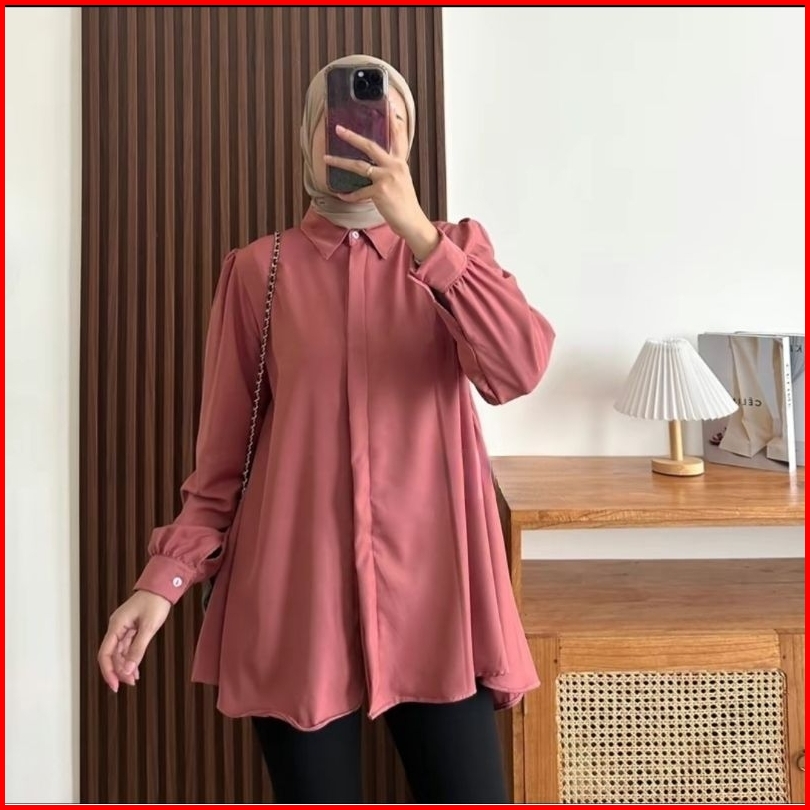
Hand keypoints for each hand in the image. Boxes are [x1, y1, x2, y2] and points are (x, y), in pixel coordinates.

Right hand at [97, 590, 171, 691]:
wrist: (163, 586)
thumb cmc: (156, 601)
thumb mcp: (149, 627)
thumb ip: (137, 649)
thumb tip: (128, 669)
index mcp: (116, 625)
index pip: (105, 654)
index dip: (108, 671)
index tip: (115, 685)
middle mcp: (117, 627)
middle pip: (112, 655)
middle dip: (119, 670)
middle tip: (130, 683)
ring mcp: (123, 627)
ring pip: (119, 652)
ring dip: (125, 666)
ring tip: (133, 679)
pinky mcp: (131, 628)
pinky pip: (126, 646)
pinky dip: (130, 657)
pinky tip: (135, 668)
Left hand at [324, 120, 439, 261]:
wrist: (412, 221)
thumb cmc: (406, 204)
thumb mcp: (402, 181)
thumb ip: (391, 169)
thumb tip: (375, 164)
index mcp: (400, 162)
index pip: (398, 136)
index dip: (392, 120)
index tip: (388, 103)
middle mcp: (394, 166)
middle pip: (370, 146)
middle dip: (352, 136)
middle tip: (338, 129)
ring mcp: (386, 178)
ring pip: (358, 166)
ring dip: (340, 162)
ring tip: (326, 158)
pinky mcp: (379, 192)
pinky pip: (358, 192)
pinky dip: (348, 195)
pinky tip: (341, 195)